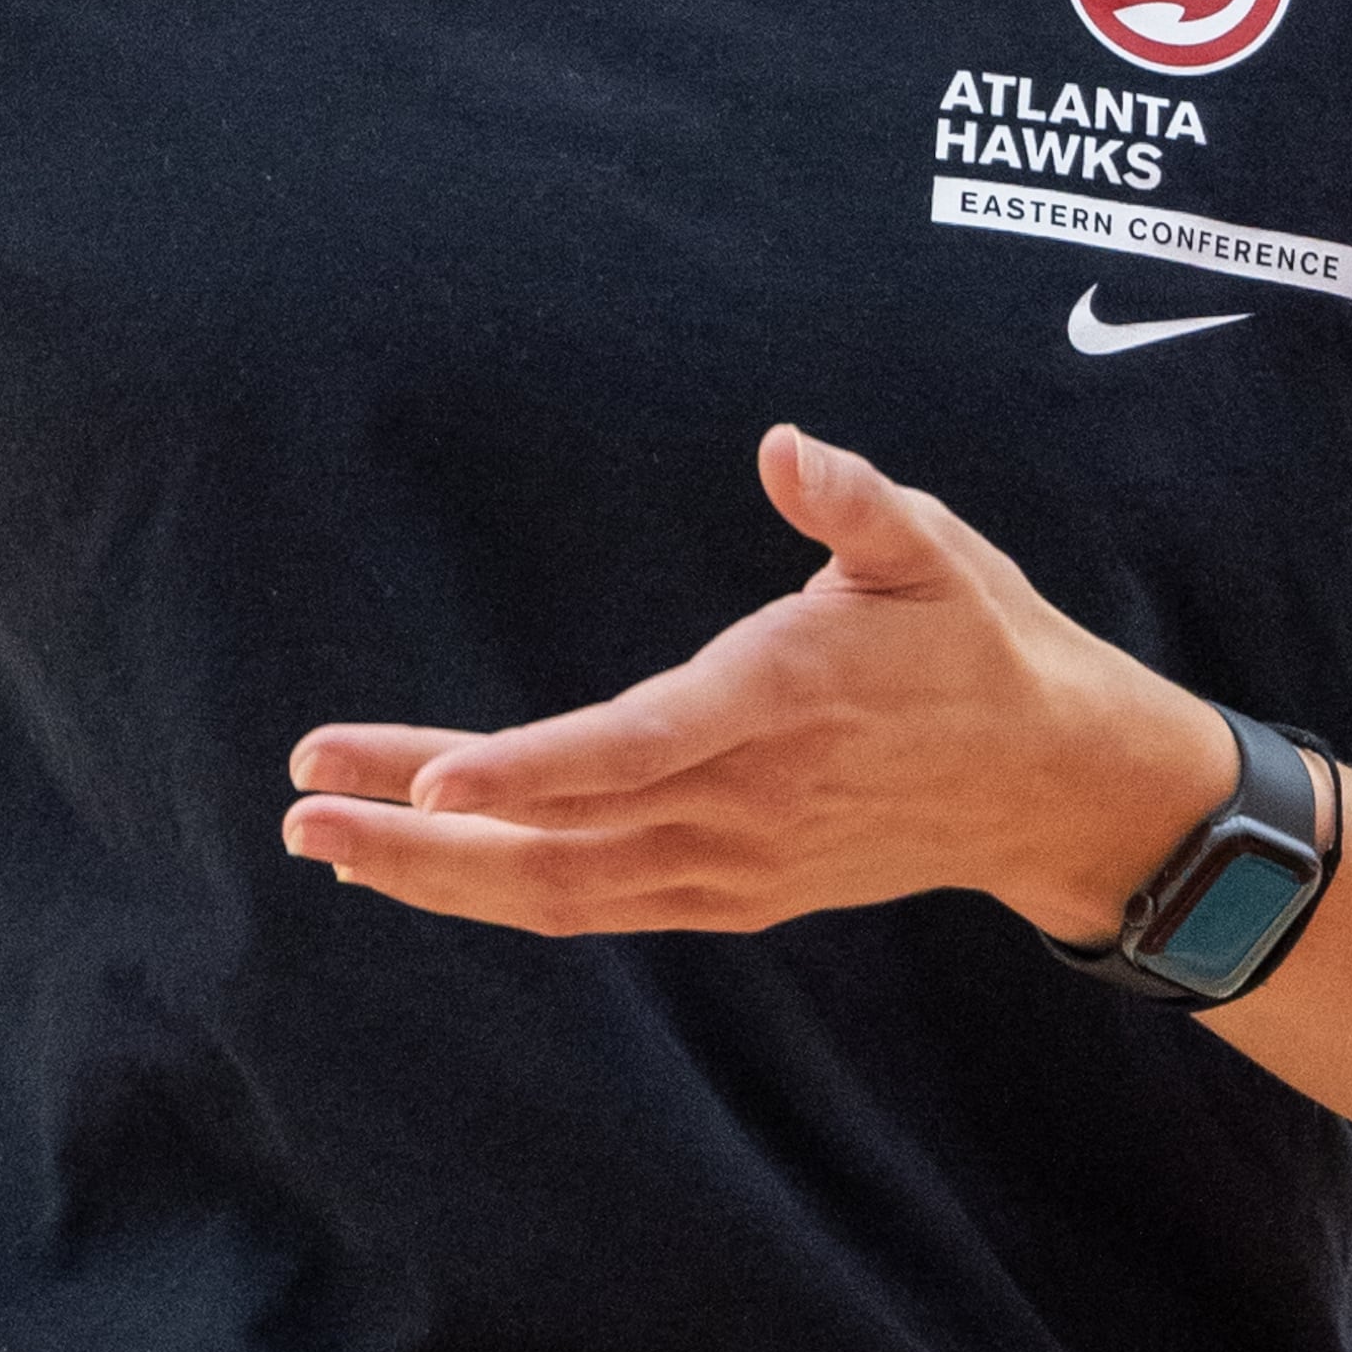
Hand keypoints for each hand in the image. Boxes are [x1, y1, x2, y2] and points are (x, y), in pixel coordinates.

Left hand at [284, 423, 1239, 943]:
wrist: (1050, 785)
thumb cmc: (978, 642)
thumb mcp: (933, 547)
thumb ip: (851, 500)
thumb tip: (785, 447)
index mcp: (779, 702)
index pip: (631, 749)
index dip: (527, 771)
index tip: (426, 777)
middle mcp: (744, 803)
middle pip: (559, 839)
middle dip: (420, 832)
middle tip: (301, 805)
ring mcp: (732, 863)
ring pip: (561, 888)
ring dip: (434, 872)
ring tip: (320, 836)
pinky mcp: (729, 893)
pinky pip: (594, 904)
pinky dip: (499, 891)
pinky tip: (420, 863)